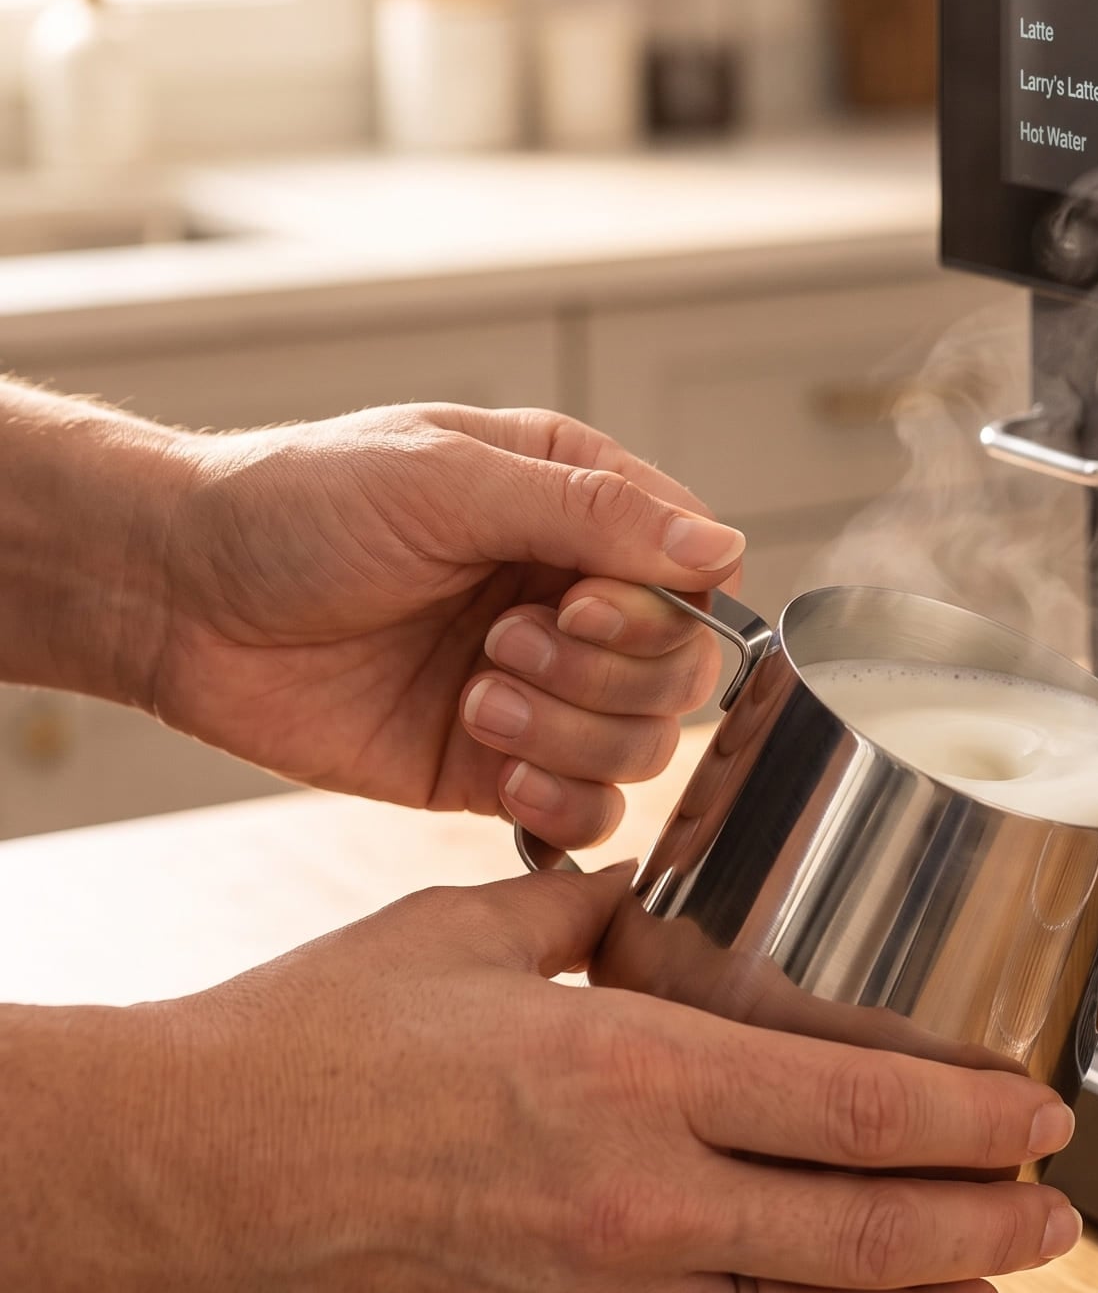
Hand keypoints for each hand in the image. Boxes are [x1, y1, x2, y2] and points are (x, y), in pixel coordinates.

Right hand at [20, 868, 1078, 1292]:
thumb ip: (588, 915)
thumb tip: (653, 902)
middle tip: (1060, 1213)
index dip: (971, 1116)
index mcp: (628, 1072)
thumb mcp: (468, 933)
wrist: (179, 1181)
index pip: (854, 1101)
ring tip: (995, 1292)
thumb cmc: (305, 1051)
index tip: (1039, 1113)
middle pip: (866, 1228)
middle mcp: (634, 1203)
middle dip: (988, 1222)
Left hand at [150, 403, 743, 846]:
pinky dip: (561, 804)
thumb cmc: (297, 505)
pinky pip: (586, 812)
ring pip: (643, 746)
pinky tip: (495, 768)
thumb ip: (590, 511)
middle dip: (604, 674)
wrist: (180, 597)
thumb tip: (724, 545)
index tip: (566, 602)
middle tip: (502, 646)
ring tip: (473, 700)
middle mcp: (569, 599)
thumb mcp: (447, 479)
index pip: (696, 572)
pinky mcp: (491, 769)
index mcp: (574, 506)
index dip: (654, 608)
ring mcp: (537, 689)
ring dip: (569, 732)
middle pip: (683, 671)